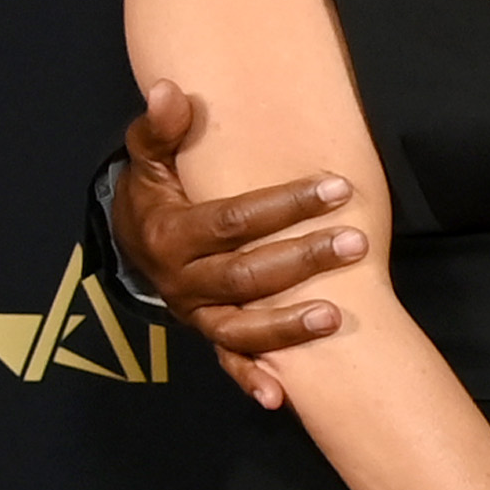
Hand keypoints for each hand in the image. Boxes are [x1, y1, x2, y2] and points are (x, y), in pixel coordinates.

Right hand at [116, 81, 363, 411]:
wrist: (133, 238)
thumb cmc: (156, 190)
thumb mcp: (150, 156)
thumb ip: (161, 127)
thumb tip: (172, 92)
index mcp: (170, 232)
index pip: (234, 220)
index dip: (286, 203)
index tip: (337, 187)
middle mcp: (181, 279)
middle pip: (247, 274)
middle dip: (303, 260)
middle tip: (356, 242)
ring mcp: (195, 312)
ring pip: (241, 325)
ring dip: (286, 325)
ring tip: (335, 315)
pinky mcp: (208, 335)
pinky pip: (229, 362)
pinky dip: (250, 380)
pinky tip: (280, 397)